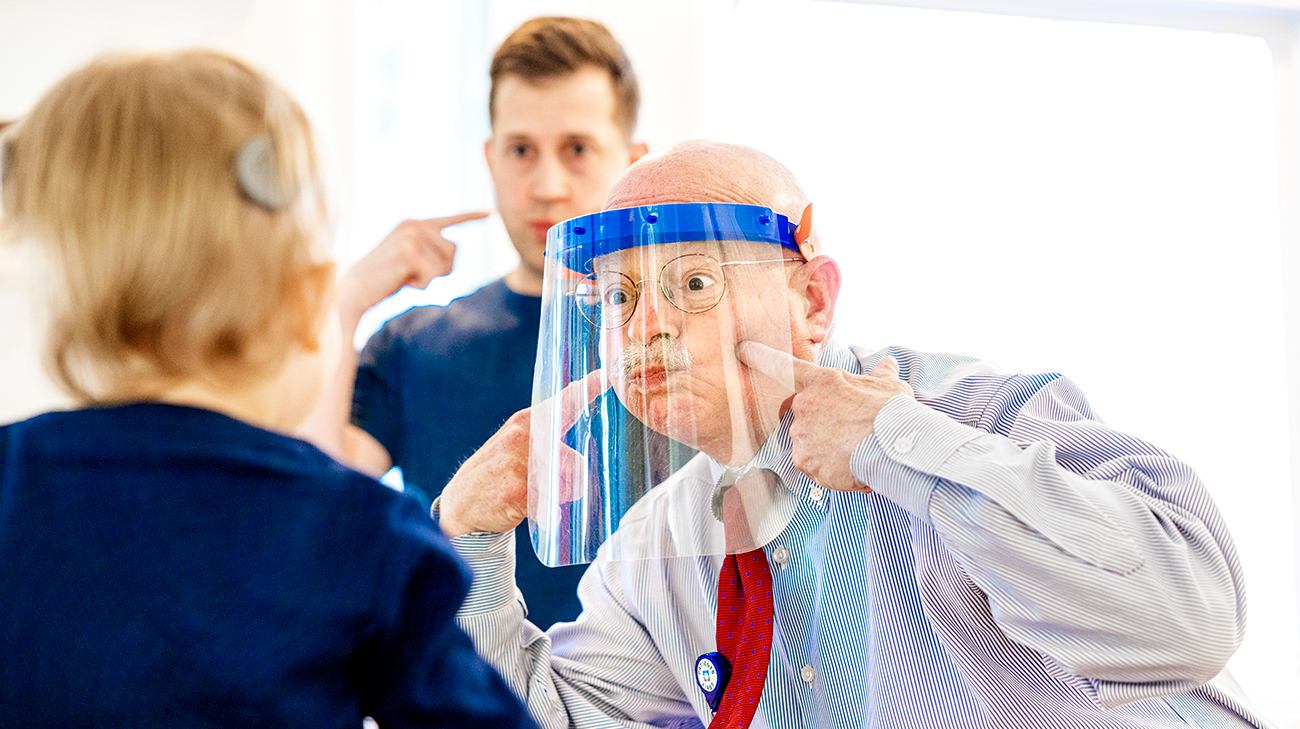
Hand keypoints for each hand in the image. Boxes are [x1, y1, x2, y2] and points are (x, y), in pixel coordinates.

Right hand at [336, 212, 488, 334]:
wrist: (354, 290)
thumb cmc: (384, 279)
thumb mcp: (411, 262)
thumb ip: (431, 252)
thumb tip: (456, 246)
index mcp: (414, 224)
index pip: (451, 219)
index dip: (472, 217)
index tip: (490, 212)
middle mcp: (414, 224)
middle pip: (456, 251)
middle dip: (441, 270)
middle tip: (413, 274)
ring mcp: (411, 235)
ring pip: (447, 265)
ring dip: (430, 279)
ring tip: (405, 276)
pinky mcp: (409, 251)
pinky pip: (435, 276)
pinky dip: (421, 286)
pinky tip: (402, 281)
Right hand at [438, 371, 605, 536]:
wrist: (461, 504)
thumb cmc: (496, 473)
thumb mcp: (516, 444)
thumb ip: (545, 437)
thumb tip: (582, 446)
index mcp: (525, 422)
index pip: (562, 403)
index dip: (586, 389)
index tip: (605, 375)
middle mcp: (522, 438)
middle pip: (575, 461)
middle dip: (570, 478)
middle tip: (545, 485)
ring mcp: (518, 464)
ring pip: (568, 486)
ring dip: (559, 497)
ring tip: (534, 496)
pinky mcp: (516, 492)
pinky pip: (552, 506)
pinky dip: (548, 514)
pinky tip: (529, 510)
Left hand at [736, 342, 913, 491]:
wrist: (894, 445)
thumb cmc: (892, 413)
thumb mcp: (889, 387)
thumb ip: (881, 375)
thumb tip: (886, 364)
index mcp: (822, 382)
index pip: (784, 366)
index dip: (761, 357)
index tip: (743, 350)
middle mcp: (804, 406)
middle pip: (804, 416)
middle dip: (823, 426)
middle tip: (848, 433)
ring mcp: (801, 434)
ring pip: (808, 443)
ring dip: (826, 449)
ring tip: (853, 451)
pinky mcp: (804, 461)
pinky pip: (812, 467)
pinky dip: (827, 470)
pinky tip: (847, 466)